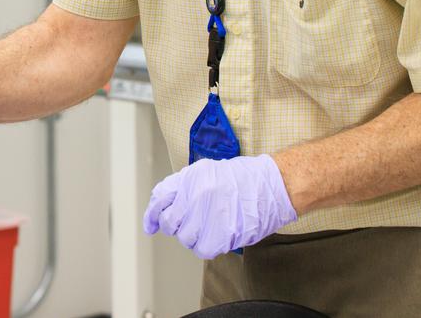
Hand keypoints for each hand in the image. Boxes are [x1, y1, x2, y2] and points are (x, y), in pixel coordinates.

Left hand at [143, 154, 297, 257]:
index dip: (152, 215)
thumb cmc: (240, 178)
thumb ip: (181, 186)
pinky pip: (202, 249)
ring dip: (192, 236)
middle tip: (188, 223)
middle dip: (174, 226)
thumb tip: (159, 206)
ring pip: (185, 238)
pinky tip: (213, 236)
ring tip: (207, 226)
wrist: (270, 185)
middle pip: (170, 222)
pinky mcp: (222, 234)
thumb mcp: (205, 171)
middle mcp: (196, 195)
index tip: (150, 225)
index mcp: (190, 178)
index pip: (160, 198)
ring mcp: (209, 215)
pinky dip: (204, 246)